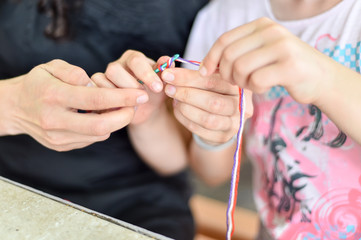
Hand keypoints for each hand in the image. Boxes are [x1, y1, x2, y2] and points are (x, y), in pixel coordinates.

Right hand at [5, 59, 147, 150]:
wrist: (14, 108)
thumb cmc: (37, 84)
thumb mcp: (50, 67)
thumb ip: (73, 72)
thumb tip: (93, 83)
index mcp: (53, 95)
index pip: (96, 99)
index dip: (123, 97)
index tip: (140, 94)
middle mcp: (54, 120)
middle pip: (100, 125)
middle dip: (125, 116)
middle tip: (136, 105)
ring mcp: (58, 137)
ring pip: (98, 134)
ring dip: (115, 122)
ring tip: (120, 108)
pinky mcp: (61, 146)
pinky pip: (91, 139)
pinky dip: (102, 128)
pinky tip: (101, 116)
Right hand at [92, 51, 170, 124]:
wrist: (147, 109)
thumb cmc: (156, 92)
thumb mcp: (164, 82)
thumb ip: (166, 71)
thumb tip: (168, 60)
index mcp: (133, 58)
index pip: (135, 60)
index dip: (146, 74)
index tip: (158, 88)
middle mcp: (117, 65)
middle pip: (114, 70)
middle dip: (131, 86)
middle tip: (144, 97)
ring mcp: (104, 78)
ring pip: (103, 83)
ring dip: (120, 97)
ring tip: (134, 105)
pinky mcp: (97, 91)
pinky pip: (96, 95)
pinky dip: (111, 104)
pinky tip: (123, 109)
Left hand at [161, 67, 252, 144]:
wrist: (217, 115)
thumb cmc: (209, 90)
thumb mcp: (203, 77)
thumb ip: (188, 72)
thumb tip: (166, 63)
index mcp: (238, 85)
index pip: (214, 81)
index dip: (188, 77)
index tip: (168, 74)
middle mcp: (242, 105)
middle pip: (213, 102)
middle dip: (186, 94)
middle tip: (168, 88)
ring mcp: (234, 123)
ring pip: (208, 119)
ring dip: (185, 108)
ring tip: (173, 99)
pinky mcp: (224, 137)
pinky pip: (201, 130)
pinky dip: (185, 119)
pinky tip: (177, 110)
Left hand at [200, 17, 336, 104]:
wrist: (321, 78)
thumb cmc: (284, 67)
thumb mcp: (262, 52)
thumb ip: (238, 53)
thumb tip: (206, 66)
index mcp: (261, 25)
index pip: (224, 40)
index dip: (210, 58)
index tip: (205, 73)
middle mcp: (271, 32)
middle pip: (229, 56)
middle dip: (226, 74)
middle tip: (236, 82)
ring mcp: (282, 47)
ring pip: (240, 68)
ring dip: (241, 82)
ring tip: (253, 83)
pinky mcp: (289, 66)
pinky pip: (256, 81)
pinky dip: (255, 88)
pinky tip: (265, 86)